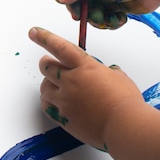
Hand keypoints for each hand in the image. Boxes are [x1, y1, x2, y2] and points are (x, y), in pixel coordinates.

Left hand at [30, 27, 144, 148]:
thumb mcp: (119, 78)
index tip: (34, 32)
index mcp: (85, 66)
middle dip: (47, 64)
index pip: (59, 47)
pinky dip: (49, 102)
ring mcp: (65, 99)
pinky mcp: (63, 117)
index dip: (45, 38)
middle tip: (50, 65)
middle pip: (46, 66)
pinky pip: (47, 106)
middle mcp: (71, 80)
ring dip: (49, 84)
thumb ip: (107, 72)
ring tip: (59, 87)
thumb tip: (108, 73)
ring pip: (44, 86)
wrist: (125, 127)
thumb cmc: (126, 102)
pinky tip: (57, 103)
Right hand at [53, 0, 159, 28]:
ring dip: (100, 19)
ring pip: (90, 13)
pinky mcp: (113, 6)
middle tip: (97, 15)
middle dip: (87, 12)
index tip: (77, 9)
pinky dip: (110, 21)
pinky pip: (103, 18)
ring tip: (112, 17)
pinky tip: (121, 18)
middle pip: (77, 3)